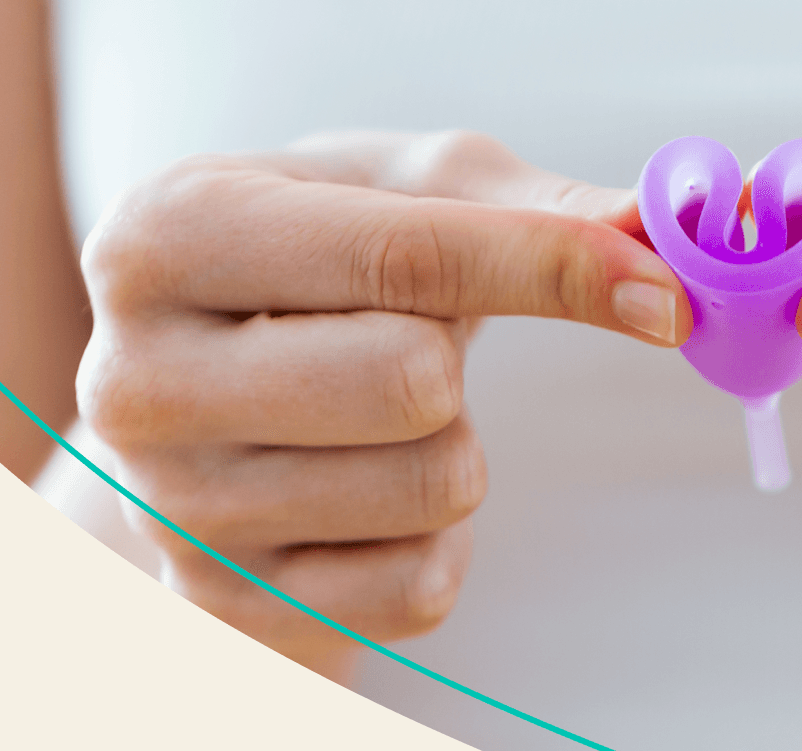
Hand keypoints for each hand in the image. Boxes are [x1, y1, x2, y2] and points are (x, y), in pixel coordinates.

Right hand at [75, 131, 688, 671]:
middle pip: (412, 381)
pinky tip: (366, 493)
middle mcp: (134, 379)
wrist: (208, 387)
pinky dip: (438, 538)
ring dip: (452, 446)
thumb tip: (666, 236)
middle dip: (460, 360)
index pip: (402, 254)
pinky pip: (424, 584)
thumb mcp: (403, 191)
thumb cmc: (319, 260)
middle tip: (419, 340)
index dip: (554, 265)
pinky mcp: (226, 611)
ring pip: (433, 488)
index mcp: (166, 236)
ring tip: (374, 414)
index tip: (667, 292)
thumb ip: (539, 207)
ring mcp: (172, 510)